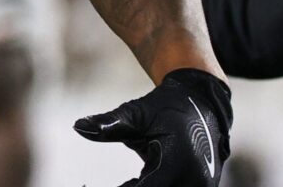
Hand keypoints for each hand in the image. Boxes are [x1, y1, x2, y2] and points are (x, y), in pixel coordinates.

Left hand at [75, 68, 231, 185]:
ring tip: (129, 178)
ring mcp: (201, 186)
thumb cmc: (166, 107)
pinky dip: (154, 185)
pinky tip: (137, 181)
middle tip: (110, 179)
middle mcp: (194, 179)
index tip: (90, 185)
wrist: (203, 103)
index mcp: (176, 162)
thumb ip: (108, 123)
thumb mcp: (136, 113)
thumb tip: (79, 126)